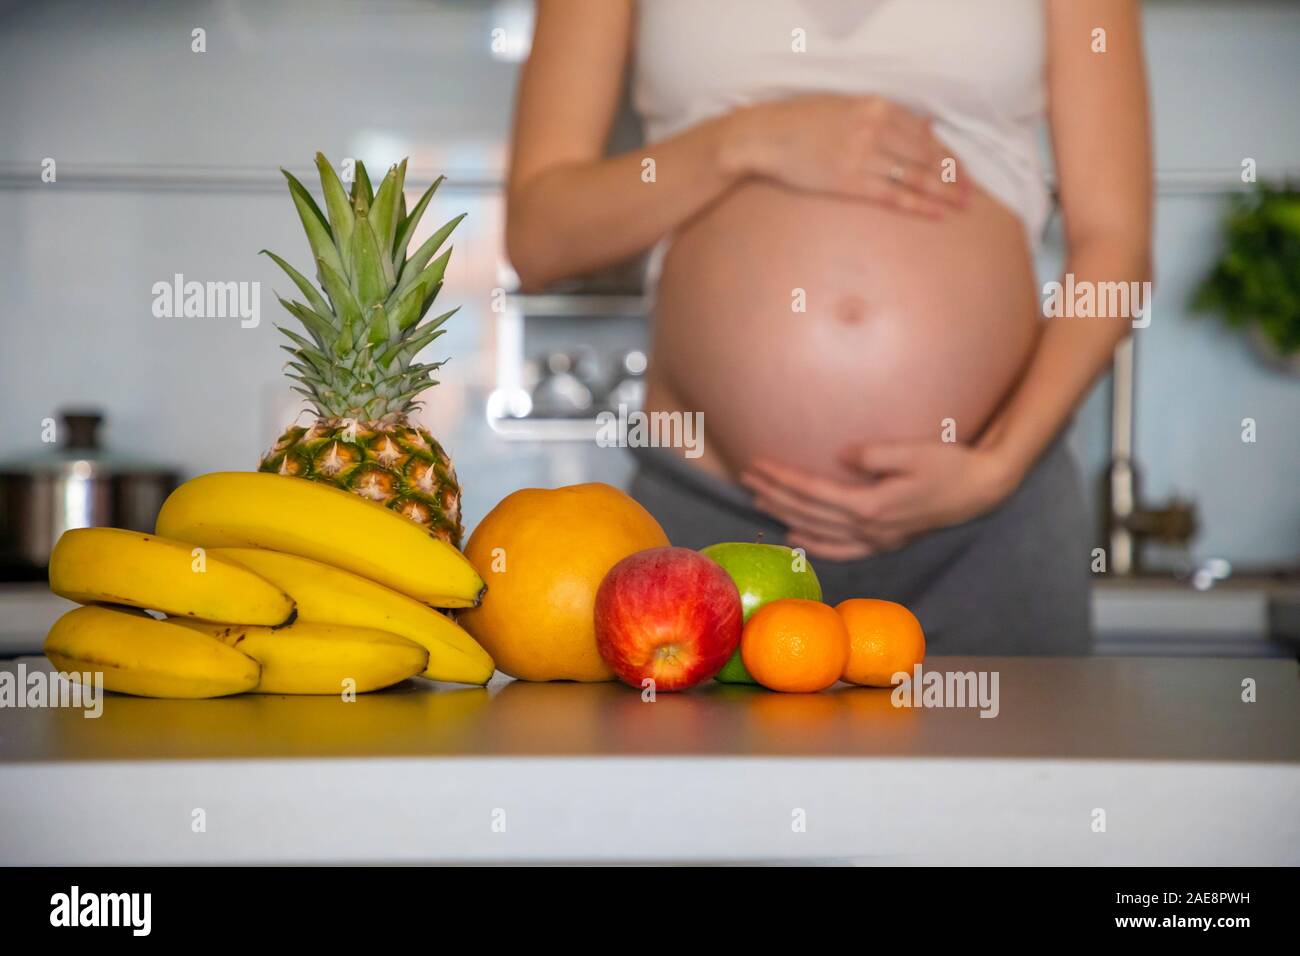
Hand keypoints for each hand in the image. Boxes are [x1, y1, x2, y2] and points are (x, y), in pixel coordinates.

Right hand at [722, 94, 969, 216]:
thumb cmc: (802, 122)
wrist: (766, 137)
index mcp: (877, 106)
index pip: (925, 133)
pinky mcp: (850, 181)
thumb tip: (925, 127)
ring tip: (962, 206)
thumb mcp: (848, 106)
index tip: (963, 170)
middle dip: (953, 176)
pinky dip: (918, 204)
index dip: (948, 154)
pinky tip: (936, 213)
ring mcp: (864, 156)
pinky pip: (893, 194)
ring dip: (943, 193)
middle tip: (972, 194)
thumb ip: (885, 116)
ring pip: (915, 176)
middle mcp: (876, 128)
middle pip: (927, 155)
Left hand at [739, 441, 1017, 559]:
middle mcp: (870, 528)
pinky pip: (842, 551)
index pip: (813, 493)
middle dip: (774, 495)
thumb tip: (842, 454)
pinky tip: (795, 537)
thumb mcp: (916, 451)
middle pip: (808, 513)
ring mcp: (878, 539)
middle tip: (746, 478)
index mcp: (872, 506)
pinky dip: (815, 545)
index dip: (782, 478)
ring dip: (786, 517)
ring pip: (819, 532)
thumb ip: (877, 454)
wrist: (983, 489)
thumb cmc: (950, 464)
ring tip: (758, 501)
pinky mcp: (886, 541)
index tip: (758, 464)